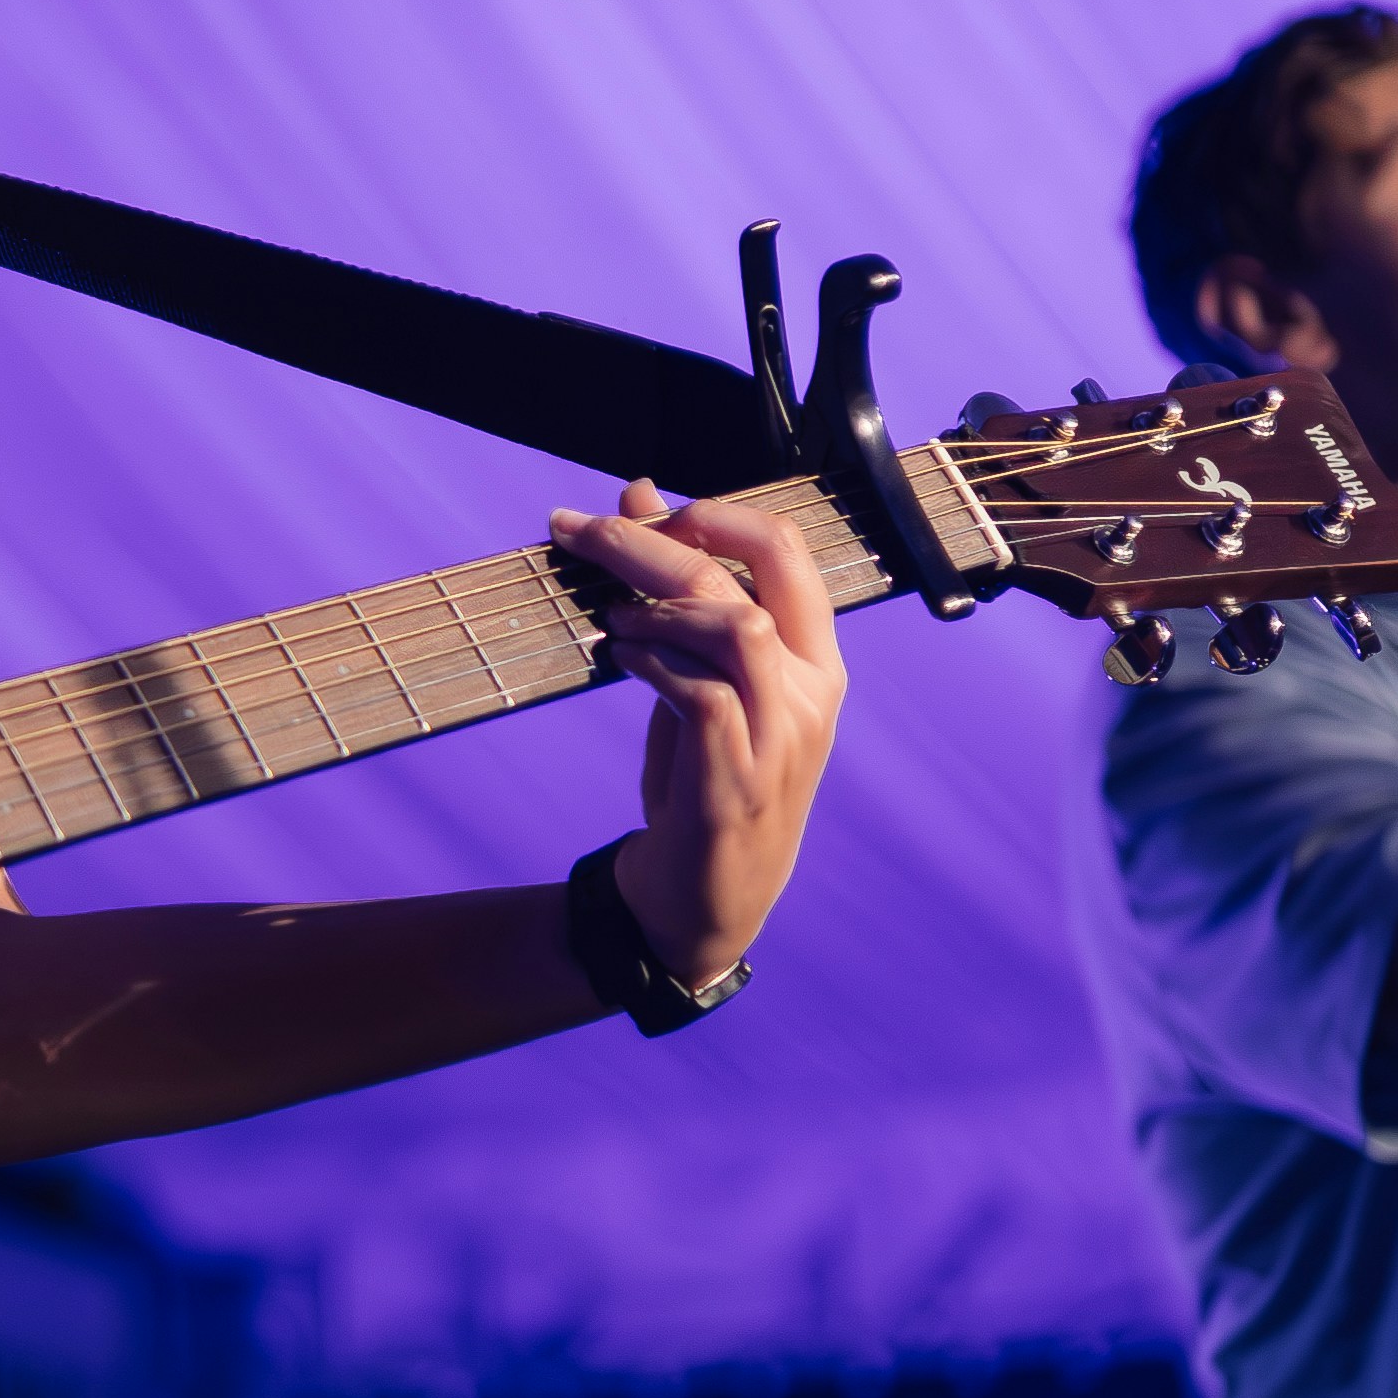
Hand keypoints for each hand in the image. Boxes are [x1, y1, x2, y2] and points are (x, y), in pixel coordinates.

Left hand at [557, 483, 845, 990]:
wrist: (702, 901)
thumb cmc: (700, 779)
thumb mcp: (694, 679)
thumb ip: (677, 598)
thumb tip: (636, 497)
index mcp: (814, 661)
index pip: (789, 549)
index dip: (713, 513)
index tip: (641, 511)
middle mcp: (811, 693)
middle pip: (754, 575)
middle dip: (659, 539)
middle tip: (583, 532)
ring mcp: (781, 739)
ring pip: (737, 628)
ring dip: (658, 607)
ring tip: (609, 618)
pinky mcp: (738, 781)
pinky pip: (702, 695)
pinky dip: (653, 665)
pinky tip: (619, 661)